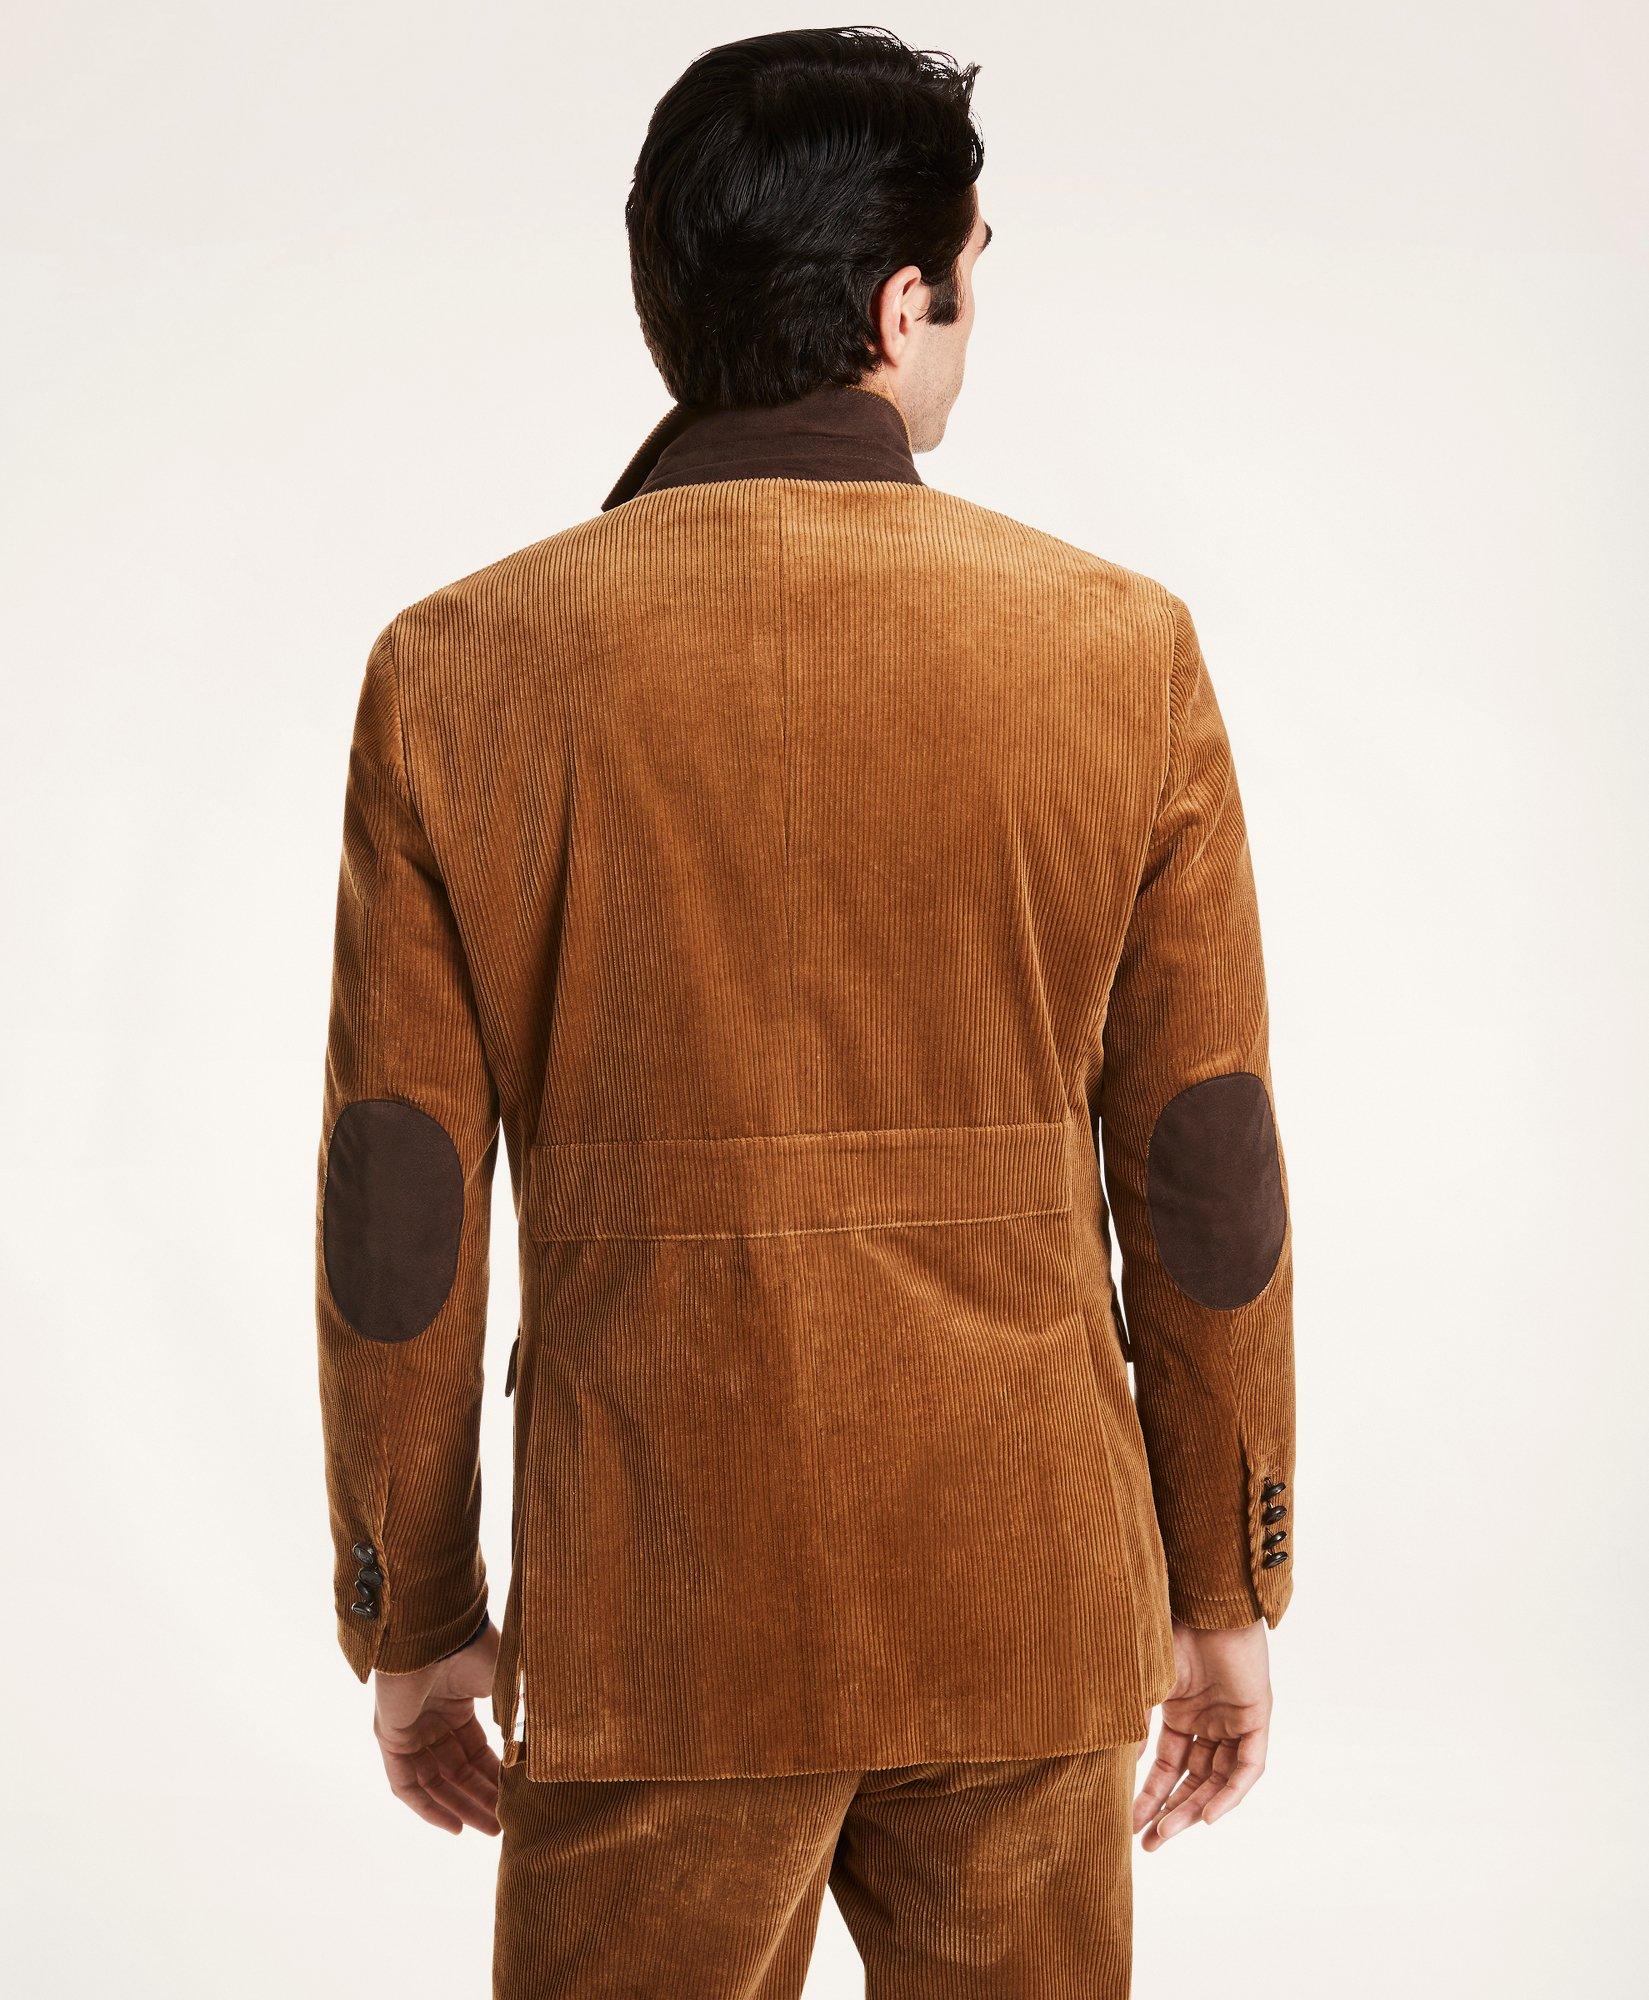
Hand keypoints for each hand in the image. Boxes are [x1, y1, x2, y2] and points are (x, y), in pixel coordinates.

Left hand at [372, 1620, 502, 1835]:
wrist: (439, 1629)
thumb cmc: (474, 1648)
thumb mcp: (507, 1687)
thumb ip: (520, 1718)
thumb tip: (543, 1750)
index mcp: (457, 1703)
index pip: (476, 1752)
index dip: (495, 1777)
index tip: (517, 1801)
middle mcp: (432, 1719)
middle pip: (456, 1771)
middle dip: (480, 1798)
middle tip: (505, 1826)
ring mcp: (410, 1729)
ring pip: (434, 1781)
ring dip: (460, 1807)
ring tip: (489, 1829)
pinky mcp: (390, 1737)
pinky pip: (405, 1783)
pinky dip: (428, 1808)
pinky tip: (455, 1826)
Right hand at [1132, 1617, 1270, 1850]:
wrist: (1203, 1599)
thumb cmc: (1170, 1630)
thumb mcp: (1144, 1684)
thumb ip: (1133, 1725)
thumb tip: (1112, 1767)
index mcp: (1180, 1711)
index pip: (1166, 1766)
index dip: (1150, 1795)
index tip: (1130, 1824)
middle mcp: (1209, 1720)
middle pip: (1193, 1779)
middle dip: (1172, 1812)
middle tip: (1151, 1843)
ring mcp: (1233, 1719)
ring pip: (1218, 1779)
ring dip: (1195, 1808)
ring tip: (1168, 1833)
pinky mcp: (1257, 1716)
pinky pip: (1248, 1767)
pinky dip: (1231, 1793)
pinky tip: (1209, 1815)